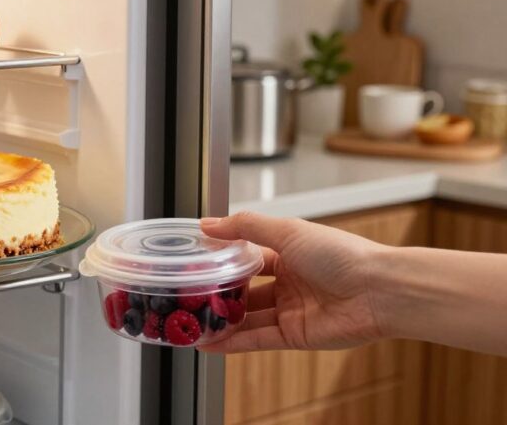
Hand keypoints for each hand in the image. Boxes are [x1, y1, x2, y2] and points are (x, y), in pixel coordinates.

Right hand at [198, 212, 389, 352]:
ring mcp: (290, 311)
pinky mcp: (294, 336)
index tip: (194, 264)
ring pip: (247, 318)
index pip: (247, 258)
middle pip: (244, 291)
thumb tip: (208, 224)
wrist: (380, 292)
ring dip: (220, 321)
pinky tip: (209, 342)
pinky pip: (256, 339)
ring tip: (189, 323)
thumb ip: (246, 227)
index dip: (222, 261)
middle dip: (217, 295)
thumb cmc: (342, 255)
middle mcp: (289, 283)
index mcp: (289, 254)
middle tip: (186, 298)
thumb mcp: (288, 231)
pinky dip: (232, 342)